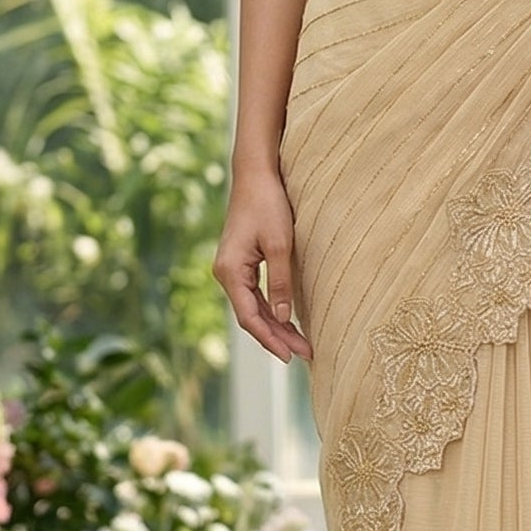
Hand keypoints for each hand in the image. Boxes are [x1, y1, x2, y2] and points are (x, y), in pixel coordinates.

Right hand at [212, 171, 311, 361]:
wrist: (255, 175)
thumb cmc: (268, 204)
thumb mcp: (279, 245)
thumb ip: (280, 283)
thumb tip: (282, 317)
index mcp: (230, 271)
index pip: (249, 317)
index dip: (270, 339)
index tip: (291, 355)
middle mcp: (225, 273)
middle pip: (251, 316)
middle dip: (277, 337)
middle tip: (304, 354)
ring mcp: (232, 269)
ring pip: (253, 307)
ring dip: (275, 325)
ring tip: (300, 344)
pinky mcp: (241, 263)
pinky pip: (254, 294)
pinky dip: (271, 309)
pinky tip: (286, 320)